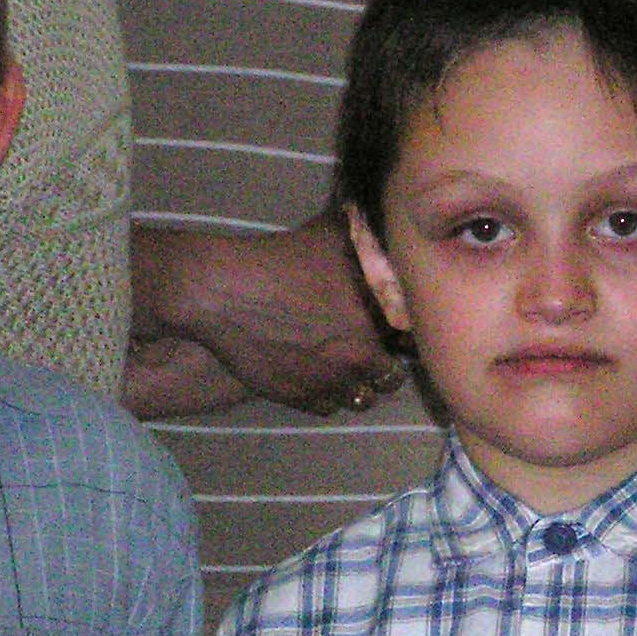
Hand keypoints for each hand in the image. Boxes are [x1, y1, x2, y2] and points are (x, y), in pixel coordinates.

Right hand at [131, 210, 408, 415]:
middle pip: (390, 378)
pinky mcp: (297, 397)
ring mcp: (327, 382)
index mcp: (376, 321)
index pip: (412, 343)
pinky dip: (327, 395)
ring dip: (358, 385)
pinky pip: (327, 408)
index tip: (393, 329)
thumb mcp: (332, 236)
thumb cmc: (280, 258)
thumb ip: (367, 239)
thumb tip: (386, 227)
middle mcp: (358, 358)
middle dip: (384, 364)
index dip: (405, 336)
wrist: (224, 292)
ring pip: (361, 399)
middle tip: (369, 349)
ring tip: (344, 366)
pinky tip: (317, 375)